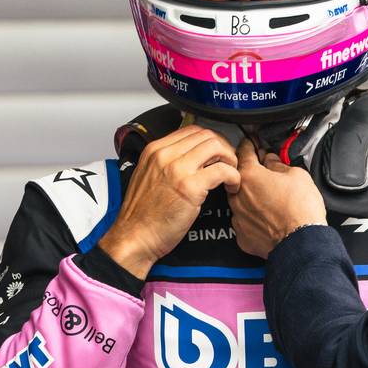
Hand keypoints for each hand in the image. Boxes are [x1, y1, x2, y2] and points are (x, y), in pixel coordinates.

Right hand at [100, 125, 239, 278]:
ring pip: (216, 146)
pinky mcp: (190, 187)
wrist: (134, 237)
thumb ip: (166, 162)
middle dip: (223, 147)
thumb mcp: (148, 177)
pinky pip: (222, 170)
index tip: (217, 152)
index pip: (191, 130)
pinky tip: (231, 186)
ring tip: (231, 174)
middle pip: (206, 135)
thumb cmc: (143, 215)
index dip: (210, 139)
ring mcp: (177, 170)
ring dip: (230, 159)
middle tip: (228, 163)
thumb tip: (190, 155)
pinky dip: (233, 176)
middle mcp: (165, 155)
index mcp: (154, 151)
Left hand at [227, 138, 326, 258]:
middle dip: (253, 173)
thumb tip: (272, 161)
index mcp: (250, 175)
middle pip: (240, 177)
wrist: (302, 242)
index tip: (254, 143)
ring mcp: (238, 217)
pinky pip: (245, 220)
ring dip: (252, 196)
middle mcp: (238, 195)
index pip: (244, 150)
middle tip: (269, 174)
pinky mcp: (242, 235)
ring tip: (273, 199)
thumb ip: (279, 164)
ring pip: (241, 199)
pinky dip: (254, 218)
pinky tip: (269, 218)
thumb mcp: (297, 174)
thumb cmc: (301, 210)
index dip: (251, 143)